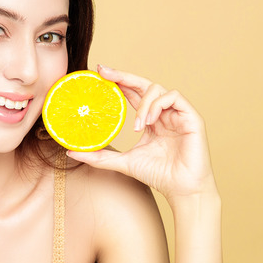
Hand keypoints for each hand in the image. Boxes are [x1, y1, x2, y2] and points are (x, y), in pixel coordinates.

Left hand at [67, 66, 216, 200]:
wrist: (181, 190)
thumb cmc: (158, 175)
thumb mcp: (123, 162)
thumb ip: (99, 156)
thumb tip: (71, 152)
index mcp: (149, 121)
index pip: (132, 94)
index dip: (118, 82)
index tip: (98, 74)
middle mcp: (163, 113)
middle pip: (143, 84)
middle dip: (123, 76)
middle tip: (104, 72)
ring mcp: (178, 114)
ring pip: (157, 89)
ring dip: (142, 103)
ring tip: (136, 125)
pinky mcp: (192, 117)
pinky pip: (173, 97)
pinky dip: (157, 105)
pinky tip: (148, 122)